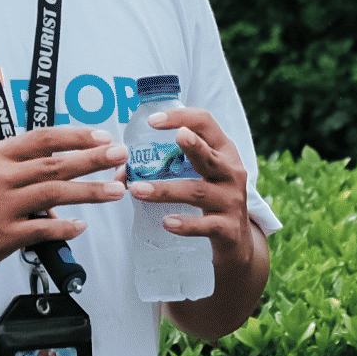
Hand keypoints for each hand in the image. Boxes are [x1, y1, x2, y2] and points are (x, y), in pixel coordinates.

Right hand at [0, 124, 125, 292]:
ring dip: (89, 191)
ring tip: (114, 189)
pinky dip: (65, 228)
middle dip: (93, 158)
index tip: (100, 136)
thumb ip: (13, 173)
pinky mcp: (1, 237)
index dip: (75, 136)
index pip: (42, 138)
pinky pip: (42, 231)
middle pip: (55, 164)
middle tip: (119, 155)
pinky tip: (81, 226)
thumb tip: (48, 185)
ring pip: (54, 195)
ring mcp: (0, 208)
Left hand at [133, 104, 256, 280]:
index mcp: (223, 151)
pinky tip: (167, 222)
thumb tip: (120, 171)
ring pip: (197, 192)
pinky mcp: (229, 228)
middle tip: (177, 135)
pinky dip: (186, 224)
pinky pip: (206, 225)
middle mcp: (231, 172)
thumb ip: (170, 164)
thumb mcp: (200, 173)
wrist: (236, 238)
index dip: (182, 117)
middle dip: (194, 146)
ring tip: (137, 190)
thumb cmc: (210, 195)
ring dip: (165, 190)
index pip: (206, 123)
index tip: (152, 120)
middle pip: (210, 156)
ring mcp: (232, 200)